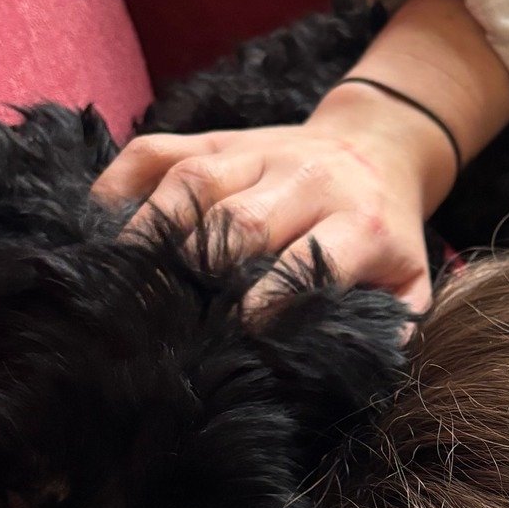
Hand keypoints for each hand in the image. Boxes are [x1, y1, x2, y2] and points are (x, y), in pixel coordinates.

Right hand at [92, 82, 458, 313]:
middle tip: (166, 317)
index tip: (238, 334)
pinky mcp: (215, 138)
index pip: (310, 257)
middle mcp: (304, 179)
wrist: (378, 144)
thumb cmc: (383, 230)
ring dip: (152, 232)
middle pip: (240, 219)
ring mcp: (253, 152)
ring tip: (121, 282)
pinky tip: (99, 228)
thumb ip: (393, 322)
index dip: (272, 296)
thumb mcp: (409, 278)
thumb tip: (355, 369)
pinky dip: (120, 186)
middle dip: (201, 268)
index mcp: (358, 220)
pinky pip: (155, 151)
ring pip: (192, 183)